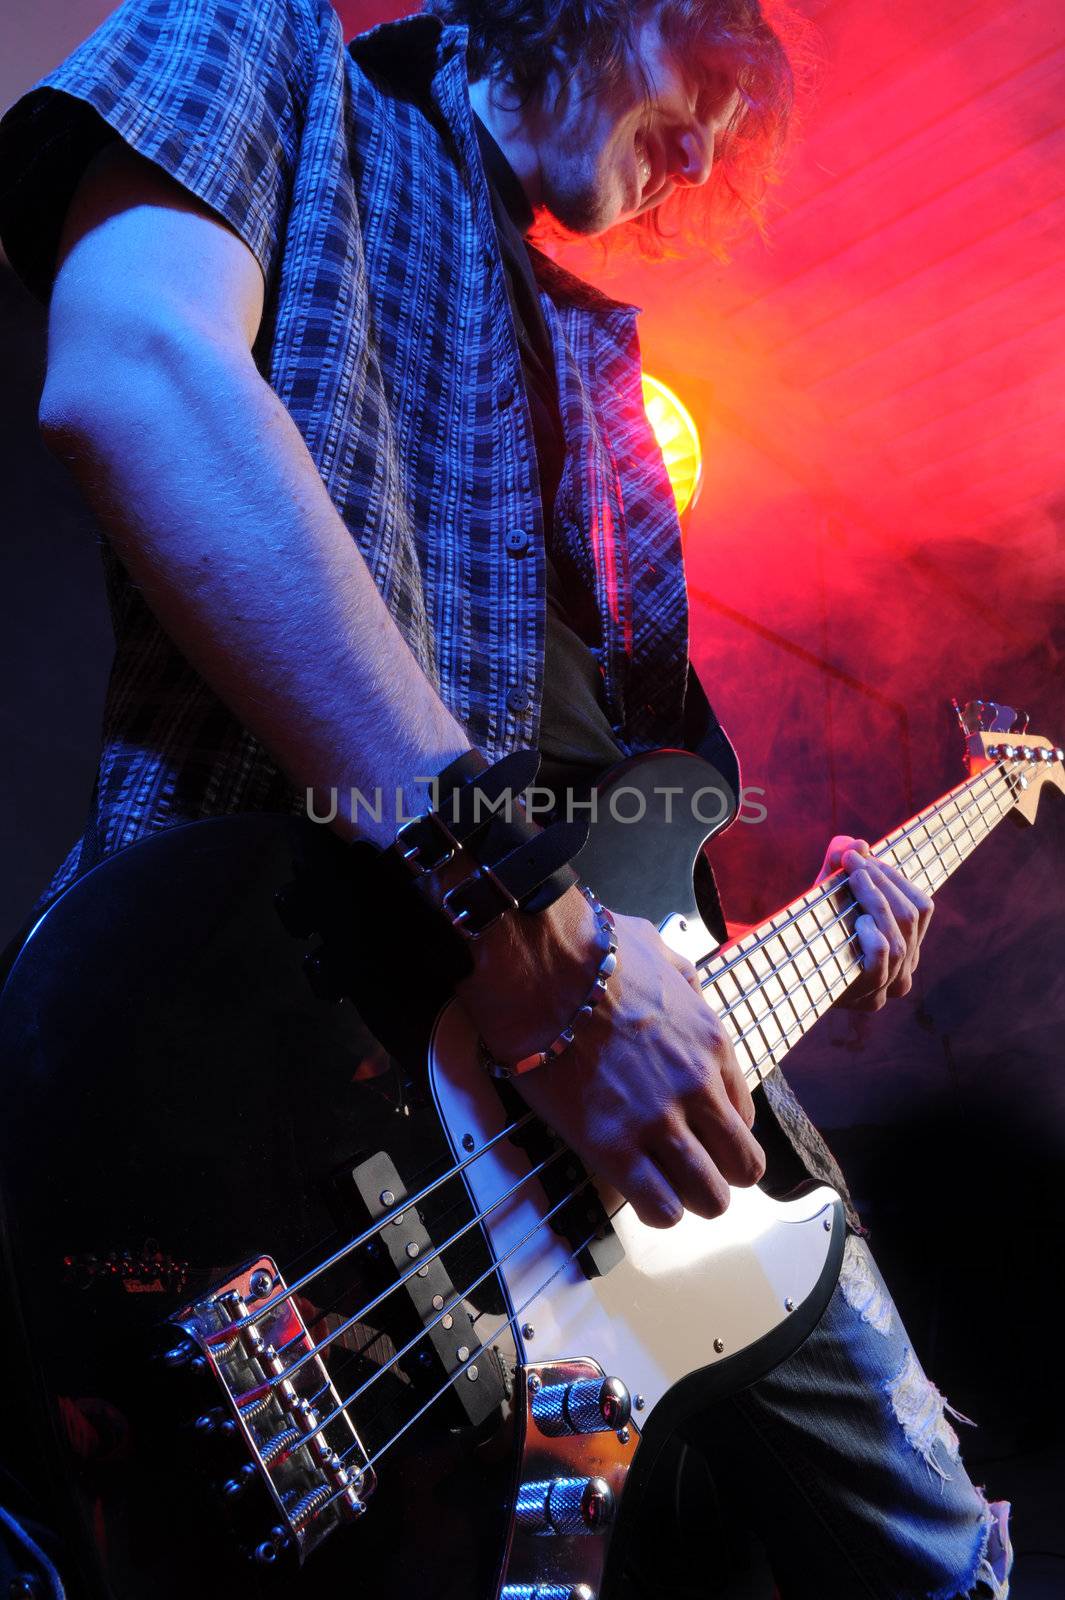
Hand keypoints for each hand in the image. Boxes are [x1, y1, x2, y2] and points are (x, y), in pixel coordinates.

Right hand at [453, 889, 764, 1228]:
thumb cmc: (589, 949)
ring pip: (710, 1197)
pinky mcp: (612, 1146)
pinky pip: (660, 1207)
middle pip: (743, 1165)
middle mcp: (696, 1086)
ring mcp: (657, 1120)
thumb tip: (683, 985)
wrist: (537, 965)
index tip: (700, 1131)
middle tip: (693, 1172)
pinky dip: (657, 1211)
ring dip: (693, 1200)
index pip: (744, 1112)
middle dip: (722, 1175)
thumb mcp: (659, 948)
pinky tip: (641, 1196)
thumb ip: (682, 976)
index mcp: (710, 1041)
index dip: (721, 1129)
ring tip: (669, 1193)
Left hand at [816, 836, 933, 1011]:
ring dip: (875, 899)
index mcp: (906, 944)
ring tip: (853, 877)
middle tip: (852, 859)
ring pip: (899, 936)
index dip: (895, 877)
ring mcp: (891, 986)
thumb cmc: (811, 928)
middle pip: (911, 916)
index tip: (862, 855)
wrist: (782, 970)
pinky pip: (883, 960)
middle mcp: (905, 969)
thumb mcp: (826, 891)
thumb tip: (855, 843)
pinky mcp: (870, 1000)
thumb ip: (838, 862)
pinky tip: (858, 920)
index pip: (921, 906)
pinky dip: (873, 935)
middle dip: (882, 881)